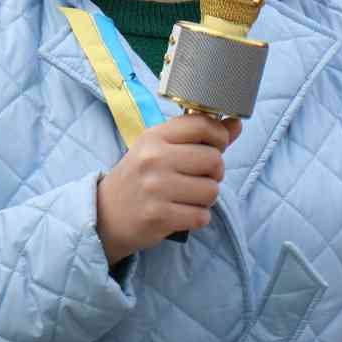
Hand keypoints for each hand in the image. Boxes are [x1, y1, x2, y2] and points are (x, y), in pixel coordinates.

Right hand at [96, 112, 242, 263]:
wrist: (105, 213)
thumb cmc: (139, 177)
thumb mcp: (160, 148)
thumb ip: (199, 136)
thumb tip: (236, 124)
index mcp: (155, 136)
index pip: (202, 124)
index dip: (219, 136)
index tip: (215, 147)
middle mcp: (154, 158)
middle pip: (214, 159)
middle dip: (214, 173)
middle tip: (198, 178)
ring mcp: (156, 188)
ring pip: (212, 190)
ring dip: (207, 198)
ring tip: (189, 197)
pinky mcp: (158, 216)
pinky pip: (201, 216)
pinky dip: (198, 217)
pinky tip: (183, 213)